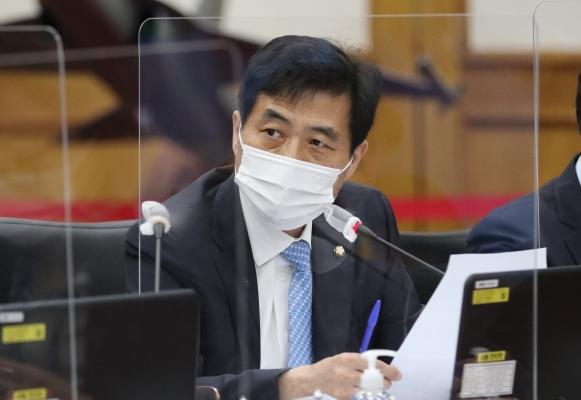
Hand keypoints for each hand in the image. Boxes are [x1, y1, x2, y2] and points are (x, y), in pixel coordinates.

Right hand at [278, 352, 400, 399]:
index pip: (373, 364)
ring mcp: (345, 386)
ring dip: (378, 390)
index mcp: (348, 358)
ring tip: (379, 388)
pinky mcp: (343, 397)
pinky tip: (367, 393)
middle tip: (388, 382)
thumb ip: (359, 362)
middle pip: (374, 379)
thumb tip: (378, 367)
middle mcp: (347, 372)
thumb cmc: (329, 367)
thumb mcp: (342, 358)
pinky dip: (367, 395)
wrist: (311, 379)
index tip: (397, 374)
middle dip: (385, 382)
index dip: (388, 370)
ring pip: (370, 390)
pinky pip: (361, 397)